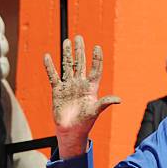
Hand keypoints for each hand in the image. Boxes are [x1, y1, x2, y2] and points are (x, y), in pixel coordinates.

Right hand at [44, 35, 120, 158]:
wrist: (71, 130)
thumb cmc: (85, 122)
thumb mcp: (96, 111)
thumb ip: (105, 103)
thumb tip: (119, 99)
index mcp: (91, 88)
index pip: (95, 69)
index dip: (96, 58)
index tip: (97, 47)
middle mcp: (80, 84)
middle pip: (80, 63)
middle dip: (80, 51)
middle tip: (79, 37)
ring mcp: (69, 86)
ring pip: (67, 66)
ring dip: (67, 54)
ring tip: (67, 41)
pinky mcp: (57, 91)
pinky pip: (53, 76)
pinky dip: (50, 66)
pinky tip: (48, 56)